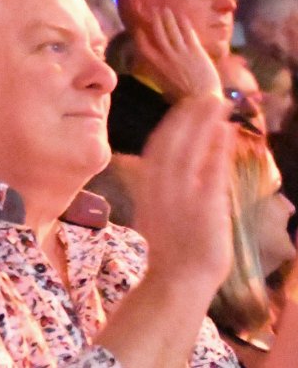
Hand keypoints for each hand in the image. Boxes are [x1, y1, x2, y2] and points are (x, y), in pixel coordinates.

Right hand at [128, 94, 233, 292]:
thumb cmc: (171, 249)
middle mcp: (160, 188)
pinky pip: (210, 172)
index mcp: (147, 189)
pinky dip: (217, 149)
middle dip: (188, 117)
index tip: (185, 106)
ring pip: (190, 151)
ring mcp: (181, 197)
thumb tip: (166, 165)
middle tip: (204, 95)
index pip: (158, 148)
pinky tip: (226, 132)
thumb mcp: (157, 212)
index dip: (172, 125)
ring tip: (217, 104)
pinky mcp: (203, 208)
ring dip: (203, 125)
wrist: (177, 280)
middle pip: (173, 143)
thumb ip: (162, 187)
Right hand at [132, 4, 221, 99]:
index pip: (142, 45)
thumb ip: (157, 72)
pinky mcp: (196, 51)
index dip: (139, 35)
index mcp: (154, 66)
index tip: (137, 28)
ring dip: (168, 18)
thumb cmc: (182, 98)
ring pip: (172, 30)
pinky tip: (182, 16)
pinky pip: (188, 33)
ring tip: (166, 9)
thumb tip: (154, 67)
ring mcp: (181, 52)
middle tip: (153, 10)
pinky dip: (184, 24)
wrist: (202, 99)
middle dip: (154, 20)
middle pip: (158, 33)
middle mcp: (165, 55)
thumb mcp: (162, 86)